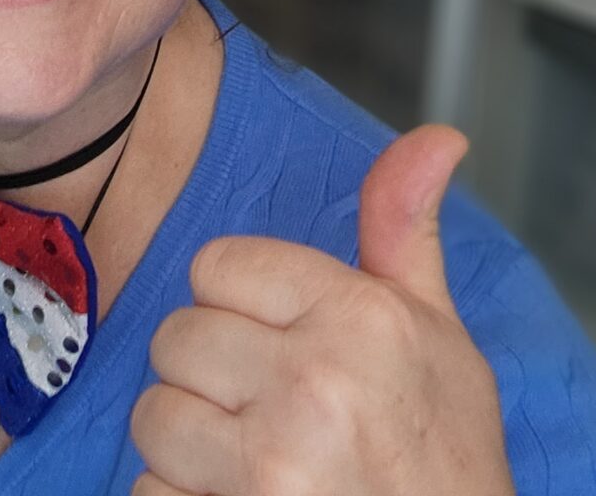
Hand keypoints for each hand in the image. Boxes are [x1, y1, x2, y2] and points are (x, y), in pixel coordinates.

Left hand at [129, 125, 512, 495]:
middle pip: (176, 338)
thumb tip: (439, 135)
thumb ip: (405, 232)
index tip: (281, 348)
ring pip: (154, 417)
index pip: (215, 265)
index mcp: (362, 318)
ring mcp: (274, 462)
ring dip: (190, 449)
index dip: (239, 308)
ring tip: (257, 466)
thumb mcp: (442, 339)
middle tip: (271, 415)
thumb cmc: (446, 462)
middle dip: (210, 378)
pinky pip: (149, 493)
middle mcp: (314, 382)